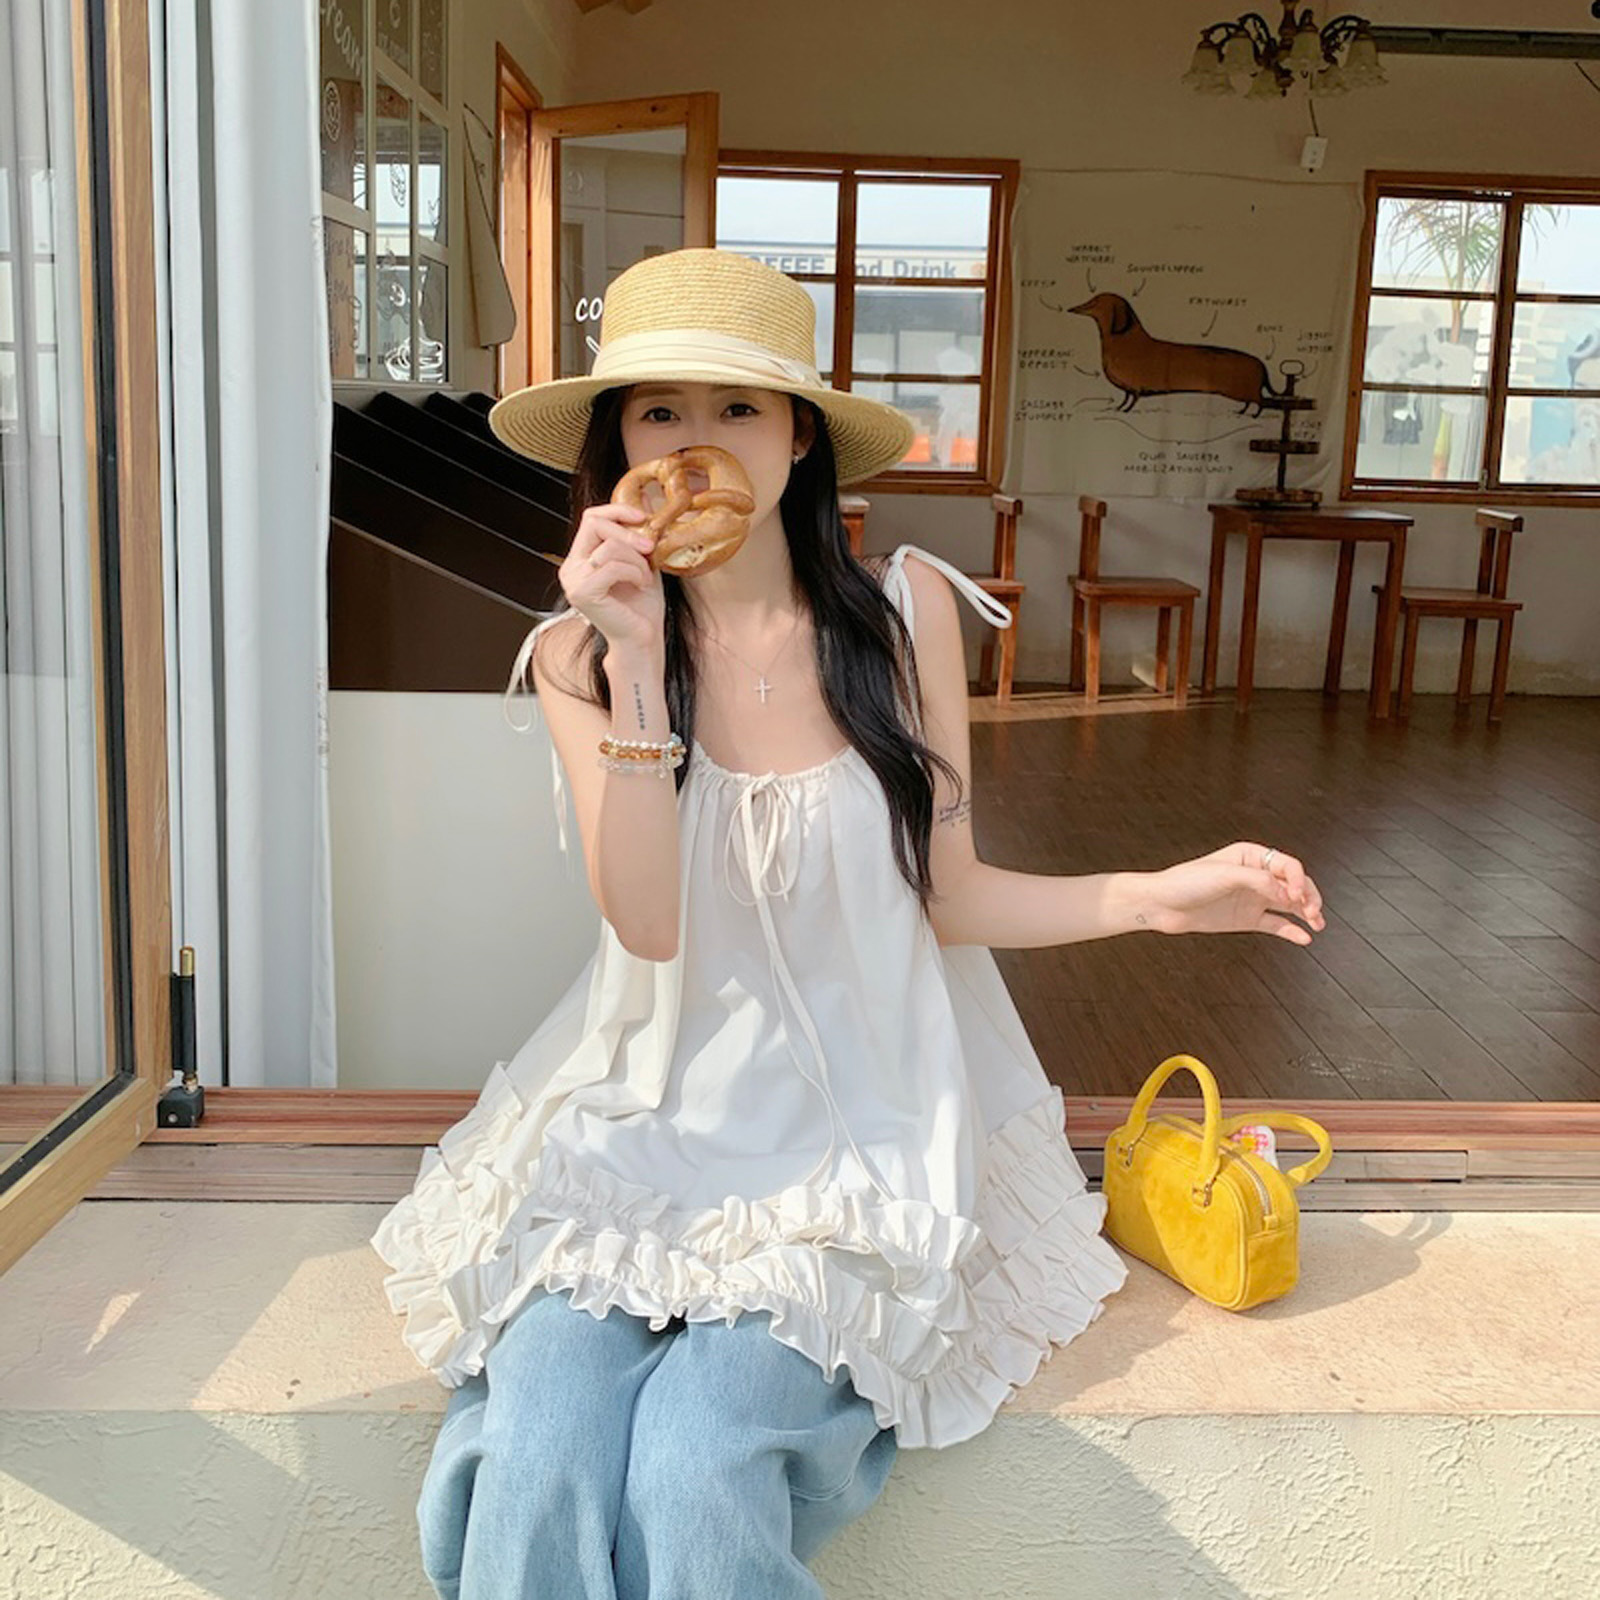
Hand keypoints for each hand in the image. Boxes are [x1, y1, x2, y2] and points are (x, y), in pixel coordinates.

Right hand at [560, 501, 664, 657]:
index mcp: (580, 559)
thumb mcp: (642, 562)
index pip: (591, 518)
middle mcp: (570, 568)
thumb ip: (637, 536)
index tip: (642, 517)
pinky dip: (634, 572)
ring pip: (609, 547)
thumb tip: (644, 499)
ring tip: (644, 577)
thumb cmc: (642, 605)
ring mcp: (573, 581)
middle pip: (595, 524)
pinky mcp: (583, 592)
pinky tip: (640, 584)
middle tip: (650, 548)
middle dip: (628, 533)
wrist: (641, 639)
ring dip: (637, 560)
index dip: (616, 511)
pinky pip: (612, 566)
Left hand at [1146, 842, 1325, 945]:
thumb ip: (1258, 881)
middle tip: (1313, 912)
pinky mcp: (1247, 919)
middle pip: (1294, 884)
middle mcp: (1255, 876)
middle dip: (1308, 896)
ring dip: (1307, 912)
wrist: (1161, 905)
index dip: (1298, 880)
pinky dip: (1292, 930)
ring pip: (1290, 905)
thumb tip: (1286, 892)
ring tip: (1318, 924)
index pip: (1288, 865)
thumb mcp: (1224, 874)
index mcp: (1251, 856)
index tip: (1295, 896)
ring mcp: (1253, 898)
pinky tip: (1304, 937)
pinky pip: (1277, 924)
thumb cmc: (1186, 882)